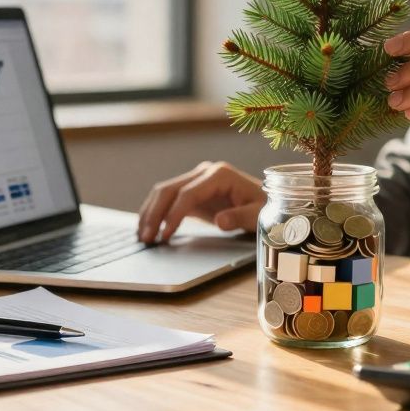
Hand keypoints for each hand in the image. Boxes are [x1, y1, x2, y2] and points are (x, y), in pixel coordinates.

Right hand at [136, 161, 265, 242]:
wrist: (267, 201)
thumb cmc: (265, 207)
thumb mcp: (259, 214)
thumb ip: (241, 217)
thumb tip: (221, 221)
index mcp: (220, 174)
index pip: (188, 193)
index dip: (174, 214)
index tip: (165, 234)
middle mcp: (205, 172)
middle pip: (170, 189)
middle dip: (154, 213)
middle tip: (145, 237)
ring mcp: (197, 180)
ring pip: (164, 192)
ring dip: (150, 213)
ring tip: (142, 236)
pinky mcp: (193, 191)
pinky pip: (169, 200)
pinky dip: (157, 213)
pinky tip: (150, 229)